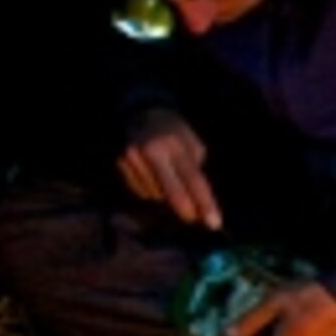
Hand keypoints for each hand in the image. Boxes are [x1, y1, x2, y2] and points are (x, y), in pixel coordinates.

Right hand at [118, 109, 222, 230]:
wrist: (140, 112)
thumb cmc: (174, 132)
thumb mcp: (192, 145)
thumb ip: (194, 171)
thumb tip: (198, 204)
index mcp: (174, 144)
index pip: (193, 178)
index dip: (204, 202)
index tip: (215, 223)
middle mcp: (151, 151)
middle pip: (171, 191)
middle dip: (185, 209)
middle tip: (195, 219)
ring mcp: (133, 159)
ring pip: (155, 195)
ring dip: (166, 199)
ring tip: (169, 183)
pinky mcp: (120, 165)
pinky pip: (140, 191)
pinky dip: (151, 192)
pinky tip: (154, 180)